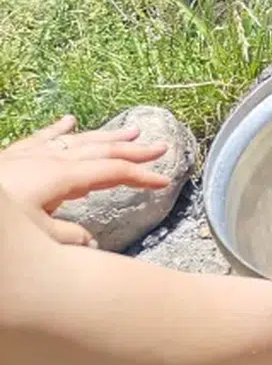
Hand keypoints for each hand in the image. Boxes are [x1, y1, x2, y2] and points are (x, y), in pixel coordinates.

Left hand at [0, 115, 170, 245]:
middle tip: (161, 147)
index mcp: (61, 177)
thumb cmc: (3, 224)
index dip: (140, 176)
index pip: (111, 173)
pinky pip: (44, 138)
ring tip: (132, 129)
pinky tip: (69, 121)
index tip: (164, 181)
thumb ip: (68, 239)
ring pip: (78, 140)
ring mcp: (32, 155)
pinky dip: (59, 130)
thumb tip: (91, 244)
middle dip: (133, 150)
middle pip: (101, 151)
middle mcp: (51, 160)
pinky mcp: (15, 157)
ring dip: (107, 136)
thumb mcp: (36, 239)